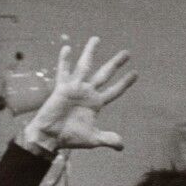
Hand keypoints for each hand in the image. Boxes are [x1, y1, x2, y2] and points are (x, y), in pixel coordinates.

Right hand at [22, 37, 137, 153]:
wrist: (50, 137)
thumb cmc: (70, 138)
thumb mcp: (93, 139)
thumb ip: (108, 139)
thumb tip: (122, 146)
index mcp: (95, 103)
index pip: (114, 91)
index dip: (124, 83)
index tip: (135, 73)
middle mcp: (87, 93)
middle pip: (104, 74)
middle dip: (115, 64)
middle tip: (126, 53)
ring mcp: (75, 88)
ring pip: (85, 66)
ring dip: (90, 53)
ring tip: (97, 39)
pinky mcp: (62, 88)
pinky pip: (64, 72)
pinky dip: (64, 60)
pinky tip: (67, 47)